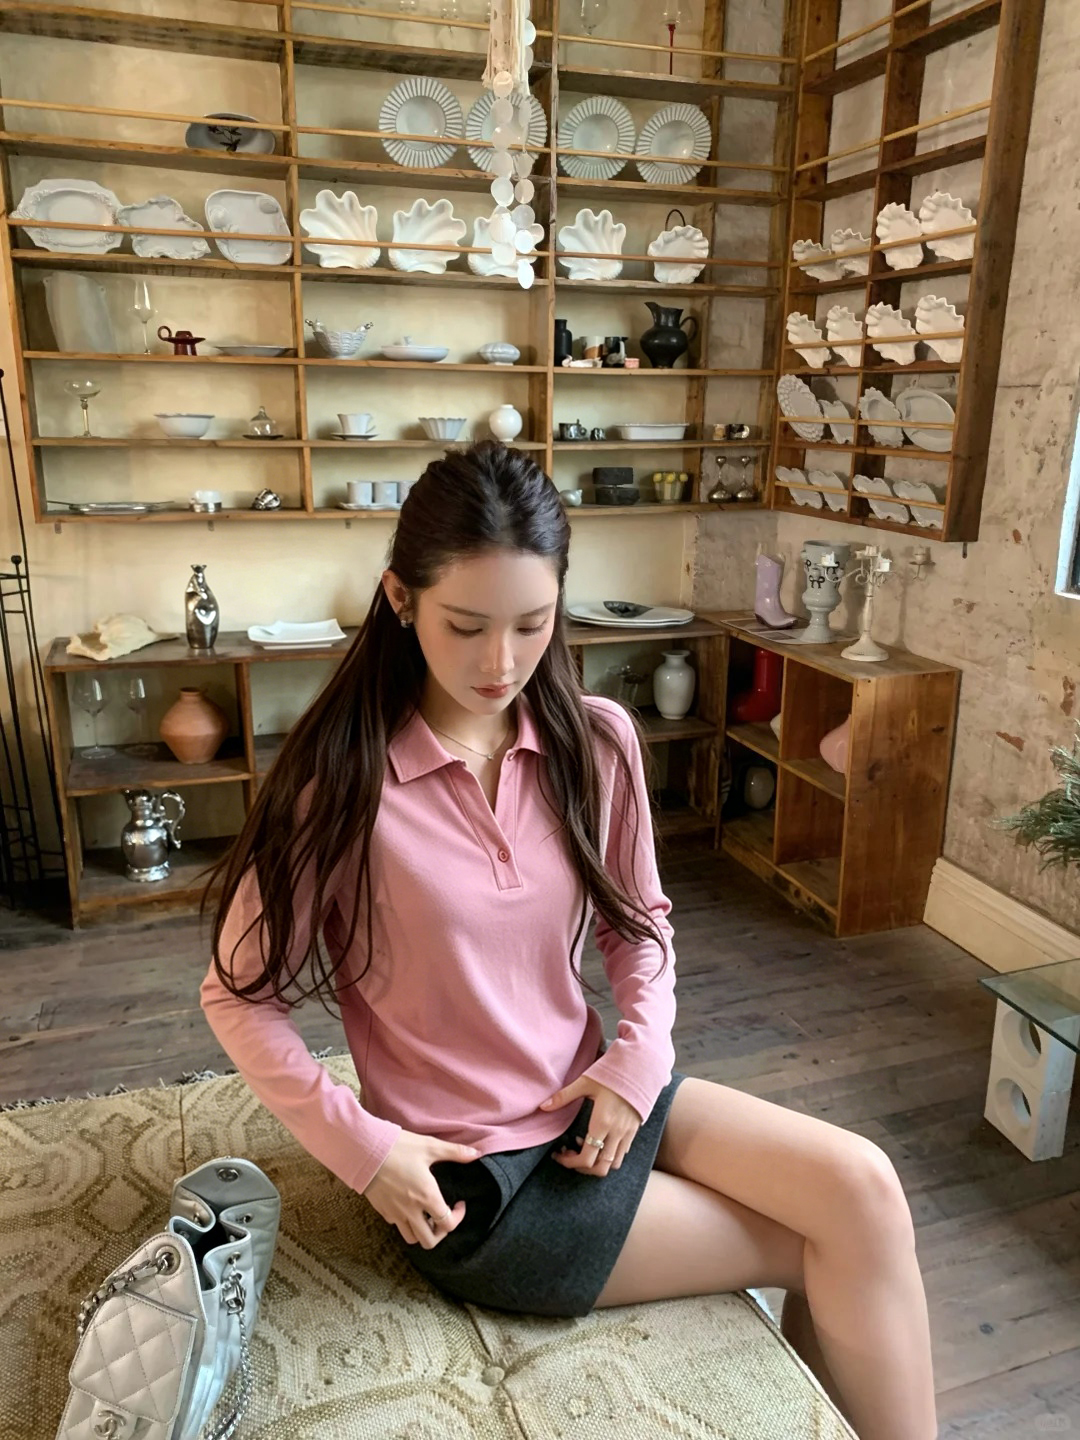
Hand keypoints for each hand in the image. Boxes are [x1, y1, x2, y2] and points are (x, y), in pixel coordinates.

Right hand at [362, 1129, 479, 1247]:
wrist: (364, 1150)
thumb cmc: (398, 1147)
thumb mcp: (429, 1146)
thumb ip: (455, 1152)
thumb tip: (477, 1154)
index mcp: (427, 1196)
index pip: (448, 1224)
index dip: (459, 1217)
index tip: (459, 1204)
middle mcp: (411, 1211)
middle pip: (430, 1241)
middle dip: (441, 1233)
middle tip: (443, 1216)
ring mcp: (395, 1213)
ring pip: (412, 1238)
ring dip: (422, 1232)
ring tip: (427, 1215)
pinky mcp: (382, 1211)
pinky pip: (397, 1226)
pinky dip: (406, 1223)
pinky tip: (408, 1207)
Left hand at [541, 1075, 641, 1176]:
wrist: (639, 1068)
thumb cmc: (611, 1074)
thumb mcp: (585, 1082)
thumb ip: (563, 1096)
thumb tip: (543, 1107)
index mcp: (602, 1123)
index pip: (586, 1158)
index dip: (570, 1163)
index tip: (559, 1154)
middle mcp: (616, 1133)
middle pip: (600, 1168)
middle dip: (582, 1168)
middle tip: (569, 1154)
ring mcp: (627, 1134)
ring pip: (613, 1164)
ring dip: (596, 1163)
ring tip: (583, 1146)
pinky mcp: (634, 1131)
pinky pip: (621, 1153)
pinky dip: (608, 1155)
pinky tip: (598, 1139)